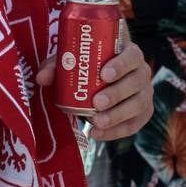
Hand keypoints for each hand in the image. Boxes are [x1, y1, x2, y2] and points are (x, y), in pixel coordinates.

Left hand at [37, 41, 152, 139]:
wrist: (103, 74)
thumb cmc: (88, 62)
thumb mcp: (73, 58)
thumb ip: (57, 65)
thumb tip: (41, 78)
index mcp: (129, 52)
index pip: (132, 56)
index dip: (121, 65)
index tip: (103, 74)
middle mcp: (141, 72)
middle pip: (136, 82)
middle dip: (116, 94)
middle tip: (96, 102)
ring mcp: (145, 93)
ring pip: (138, 105)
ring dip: (117, 115)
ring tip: (97, 122)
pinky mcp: (143, 113)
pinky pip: (134, 124)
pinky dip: (117, 131)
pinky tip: (98, 133)